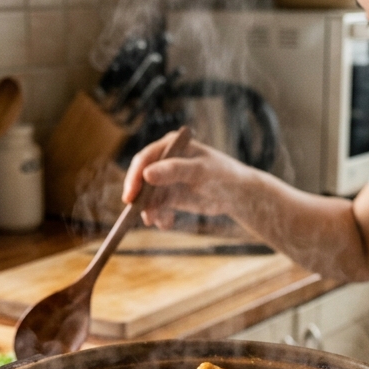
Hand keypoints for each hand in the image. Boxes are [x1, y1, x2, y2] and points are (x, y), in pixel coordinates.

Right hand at [122, 131, 256, 228]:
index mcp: (169, 146)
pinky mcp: (170, 195)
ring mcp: (166, 179)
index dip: (134, 177)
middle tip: (140, 215)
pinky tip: (167, 223)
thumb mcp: (200, 171)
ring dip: (151, 210)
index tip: (130, 197)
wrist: (238, 194)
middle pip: (141, 179)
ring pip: (148, 196)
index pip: (144, 160)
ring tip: (162, 222)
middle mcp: (164, 161)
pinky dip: (160, 216)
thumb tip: (146, 174)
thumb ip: (174, 170)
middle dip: (140, 198)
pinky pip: (157, 207)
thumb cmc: (223, 175)